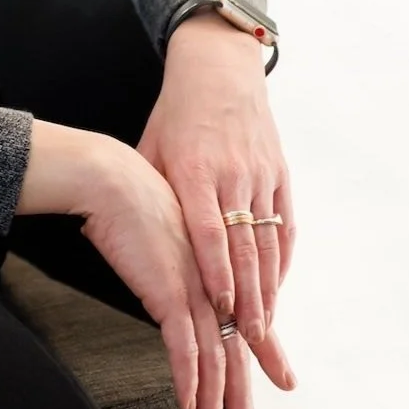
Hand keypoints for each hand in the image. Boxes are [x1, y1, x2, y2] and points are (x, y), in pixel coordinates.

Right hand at [20, 122, 280, 408]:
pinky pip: (182, 345)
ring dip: (216, 399)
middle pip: (235, 347)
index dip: (265, 352)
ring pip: (214, 355)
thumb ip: (173, 258)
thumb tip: (167, 276)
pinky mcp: (167, 290)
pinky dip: (187, 378)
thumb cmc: (129, 200)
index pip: (244, 319)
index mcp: (213, 267)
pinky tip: (188, 404)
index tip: (281, 379)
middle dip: (242, 393)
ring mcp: (192, 286)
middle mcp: (211, 280)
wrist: (111, 179)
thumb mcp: (163, 233)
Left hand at [138, 13, 296, 374]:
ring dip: (268, 288)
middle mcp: (232, 175)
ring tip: (265, 329)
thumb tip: (124, 236)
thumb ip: (147, 191)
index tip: (221, 308)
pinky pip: (284, 224)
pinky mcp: (278, 174)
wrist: (218, 70)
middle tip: (251, 338)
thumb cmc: (176, 113)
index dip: (216, 272)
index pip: (208, 231)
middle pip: (244, 246)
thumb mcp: (152, 147)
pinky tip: (275, 288)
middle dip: (248, 296)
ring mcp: (260, 175)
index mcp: (195, 169)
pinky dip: (281, 260)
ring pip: (267, 241)